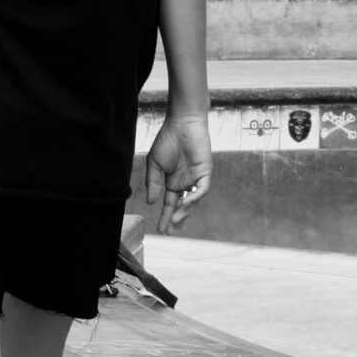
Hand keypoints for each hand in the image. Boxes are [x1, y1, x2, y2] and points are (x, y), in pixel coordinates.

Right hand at [144, 113, 211, 234]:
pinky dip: (194, 197)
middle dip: (176, 220)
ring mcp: (196, 178)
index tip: (159, 229)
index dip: (165, 216)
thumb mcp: (154, 164)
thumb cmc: (167, 141)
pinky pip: (201, 189)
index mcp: (173, 182)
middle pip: (182, 206)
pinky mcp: (205, 172)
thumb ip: (152, 183)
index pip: (169, 203)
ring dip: (185, 212)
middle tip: (169, 232)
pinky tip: (184, 204)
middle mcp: (186, 183)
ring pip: (193, 201)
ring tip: (175, 221)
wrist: (181, 124)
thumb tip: (151, 202)